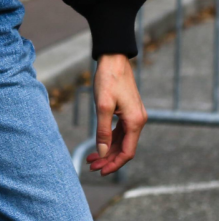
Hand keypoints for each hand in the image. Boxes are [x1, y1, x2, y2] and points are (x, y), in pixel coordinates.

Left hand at [86, 53, 147, 175]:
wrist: (113, 59)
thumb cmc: (108, 79)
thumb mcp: (103, 106)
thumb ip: (103, 130)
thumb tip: (102, 152)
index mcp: (135, 122)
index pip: (127, 152)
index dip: (114, 163)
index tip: (100, 171)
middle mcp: (138, 121)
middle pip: (124, 148)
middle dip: (108, 159)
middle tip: (91, 167)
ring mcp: (134, 116)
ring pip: (122, 141)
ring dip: (108, 150)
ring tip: (91, 159)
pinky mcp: (128, 111)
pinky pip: (121, 131)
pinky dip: (110, 139)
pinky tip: (99, 144)